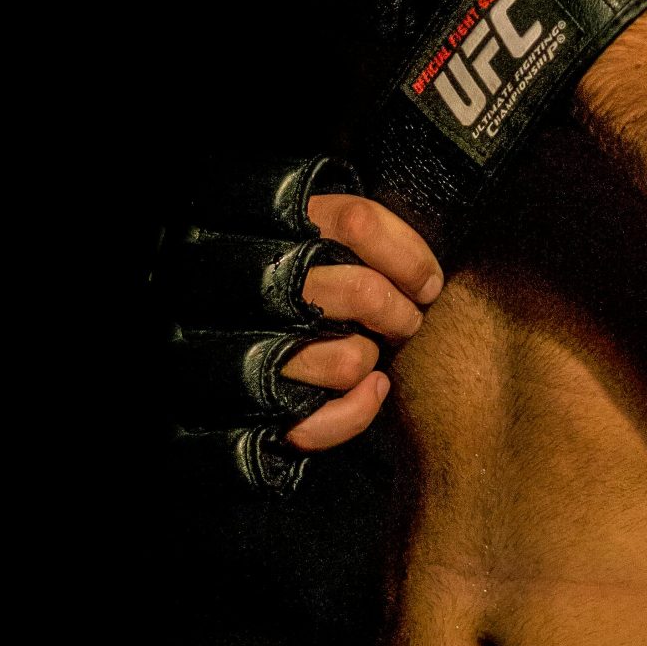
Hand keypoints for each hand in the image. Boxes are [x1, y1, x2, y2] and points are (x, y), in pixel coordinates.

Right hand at [281, 179, 443, 450]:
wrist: (218, 306)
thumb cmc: (307, 270)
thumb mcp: (326, 230)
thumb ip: (367, 232)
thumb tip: (428, 280)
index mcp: (287, 230)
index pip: (359, 222)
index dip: (408, 255)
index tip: (429, 282)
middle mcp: (268, 281)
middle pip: (363, 292)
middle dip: (401, 314)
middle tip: (406, 320)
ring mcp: (258, 343)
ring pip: (349, 360)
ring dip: (372, 360)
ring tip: (369, 351)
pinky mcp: (258, 398)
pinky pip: (319, 423)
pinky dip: (357, 412)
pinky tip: (372, 390)